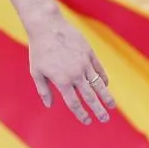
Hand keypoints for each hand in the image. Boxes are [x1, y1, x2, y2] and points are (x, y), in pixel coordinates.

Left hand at [27, 9, 114, 125]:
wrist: (47, 26)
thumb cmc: (39, 50)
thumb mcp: (36, 72)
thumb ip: (43, 90)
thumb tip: (49, 105)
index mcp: (62, 81)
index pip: (74, 103)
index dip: (81, 114)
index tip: (87, 121)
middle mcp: (75, 74)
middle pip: (90, 97)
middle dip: (98, 110)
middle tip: (105, 119)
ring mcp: (84, 63)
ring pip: (98, 84)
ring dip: (106, 96)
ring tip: (112, 106)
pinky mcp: (89, 53)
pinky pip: (99, 69)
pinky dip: (103, 78)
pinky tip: (105, 85)